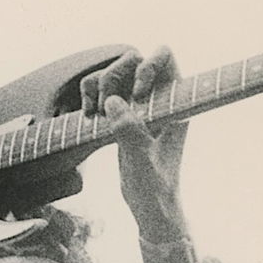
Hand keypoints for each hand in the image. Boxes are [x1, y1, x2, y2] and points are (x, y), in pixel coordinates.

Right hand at [79, 47, 190, 248]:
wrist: (148, 206)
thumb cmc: (155, 188)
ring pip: (113, 70)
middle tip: (106, 106)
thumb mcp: (143, 162)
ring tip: (96, 113)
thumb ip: (130, 132)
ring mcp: (137, 103)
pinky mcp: (121, 113)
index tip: (137, 96)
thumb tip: (112, 103)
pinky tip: (89, 117)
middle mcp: (156, 96)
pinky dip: (88, 96)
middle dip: (112, 76)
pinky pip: (100, 88)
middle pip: (132, 57)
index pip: (164, 56)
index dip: (146, 66)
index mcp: (174, 101)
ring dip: (97, 85)